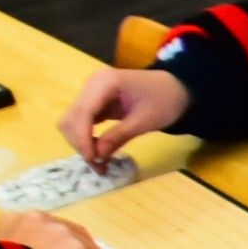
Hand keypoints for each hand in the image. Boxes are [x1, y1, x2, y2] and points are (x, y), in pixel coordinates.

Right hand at [62, 63, 185, 166]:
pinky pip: (81, 123)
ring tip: (100, 162)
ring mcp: (91, 93)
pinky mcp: (94, 103)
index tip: (93, 160)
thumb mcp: (145, 120)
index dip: (83, 138)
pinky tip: (99, 152)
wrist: (175, 88)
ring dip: (81, 143)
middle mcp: (92, 84)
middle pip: (72, 118)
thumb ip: (119, 136)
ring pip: (72, 122)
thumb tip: (97, 156)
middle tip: (99, 166)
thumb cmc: (165, 100)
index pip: (83, 112)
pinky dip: (86, 139)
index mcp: (105, 82)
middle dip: (81, 144)